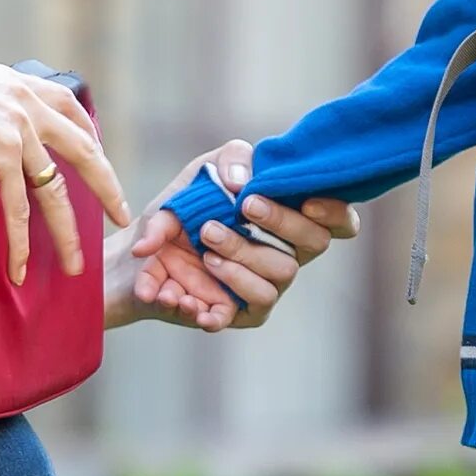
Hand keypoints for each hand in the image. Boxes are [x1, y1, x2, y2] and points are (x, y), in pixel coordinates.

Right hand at [0, 59, 129, 283]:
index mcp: (17, 83)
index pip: (69, 106)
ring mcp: (18, 128)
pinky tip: (21, 266)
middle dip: (106, 186)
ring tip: (75, 263)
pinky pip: (19, 207)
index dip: (90, 136)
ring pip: (55, 190)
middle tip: (120, 215)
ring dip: (68, 231)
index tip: (100, 158)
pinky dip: (20, 241)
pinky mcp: (2, 152)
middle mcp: (26, 102)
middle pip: (83, 150)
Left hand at [106, 142, 357, 332]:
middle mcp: (285, 253)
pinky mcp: (242, 313)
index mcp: (287, 218)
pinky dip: (218, 308)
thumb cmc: (182, 210)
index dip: (336, 213)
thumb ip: (229, 161)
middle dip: (279, 223)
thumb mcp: (202, 172)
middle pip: (313, 244)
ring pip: (279, 278)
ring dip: (243, 261)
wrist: (138, 254)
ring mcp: (267, 285)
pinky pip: (245, 313)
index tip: (308, 202)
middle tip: (242, 208)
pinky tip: (190, 299)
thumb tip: (241, 185)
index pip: (338, 221)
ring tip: (206, 252)